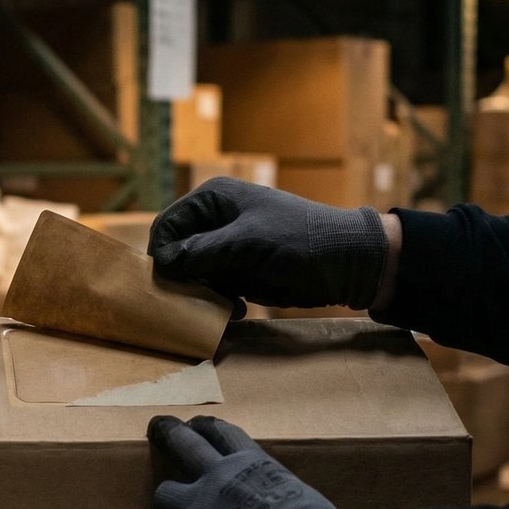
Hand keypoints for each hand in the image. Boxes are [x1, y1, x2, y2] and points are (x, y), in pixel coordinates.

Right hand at [149, 178, 387, 309]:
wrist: (346, 262)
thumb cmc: (300, 239)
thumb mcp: (248, 242)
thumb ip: (203, 251)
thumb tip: (163, 262)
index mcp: (213, 199)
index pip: (167, 226)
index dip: (162, 253)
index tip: (169, 282)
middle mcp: (215, 220)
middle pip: (176, 252)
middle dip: (183, 277)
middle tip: (198, 298)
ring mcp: (227, 247)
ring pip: (192, 275)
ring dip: (203, 294)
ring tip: (227, 304)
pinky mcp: (239, 270)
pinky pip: (214, 288)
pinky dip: (220, 301)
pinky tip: (240, 309)